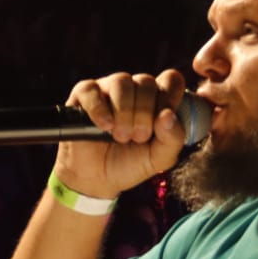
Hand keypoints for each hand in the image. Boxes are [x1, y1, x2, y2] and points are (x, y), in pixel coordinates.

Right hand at [54, 70, 189, 199]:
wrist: (96, 178)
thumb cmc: (129, 164)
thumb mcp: (159, 158)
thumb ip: (173, 139)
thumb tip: (168, 115)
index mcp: (156, 98)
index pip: (171, 79)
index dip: (169, 98)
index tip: (161, 124)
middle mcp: (134, 89)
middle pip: (147, 82)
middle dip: (144, 114)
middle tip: (137, 138)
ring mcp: (108, 88)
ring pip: (122, 82)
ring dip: (124, 113)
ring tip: (119, 136)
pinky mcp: (84, 94)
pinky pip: (93, 90)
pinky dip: (100, 110)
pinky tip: (104, 127)